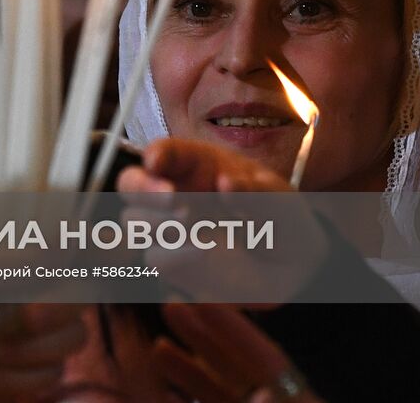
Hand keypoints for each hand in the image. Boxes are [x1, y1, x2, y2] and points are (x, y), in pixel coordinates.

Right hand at [118, 139, 326, 303]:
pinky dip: (174, 254)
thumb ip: (256, 191)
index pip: (165, 152)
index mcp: (196, 164)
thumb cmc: (280, 219)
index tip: (157, 161)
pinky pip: (155, 257)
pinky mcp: (171, 261)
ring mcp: (168, 227)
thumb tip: (225, 183)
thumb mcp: (279, 199)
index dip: (156, 154)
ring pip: (133, 220)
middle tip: (173, 197)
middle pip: (130, 182)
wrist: (290, 267)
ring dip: (156, 221)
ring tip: (192, 222)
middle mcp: (174, 191)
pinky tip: (202, 251)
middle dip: (143, 187)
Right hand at [154, 303, 323, 402]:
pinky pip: (208, 401)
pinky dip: (187, 389)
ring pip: (217, 382)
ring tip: (164, 324)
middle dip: (205, 331)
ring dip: (189, 356)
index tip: (205, 299)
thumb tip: (262, 396)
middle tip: (174, 299)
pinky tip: (163, 366)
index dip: (236, 329)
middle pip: (238, 362)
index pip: (266, 358)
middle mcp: (274, 400)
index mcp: (299, 400)